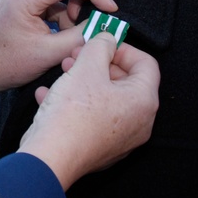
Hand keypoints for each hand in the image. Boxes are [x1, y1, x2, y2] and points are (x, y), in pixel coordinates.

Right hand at [17, 34, 159, 189]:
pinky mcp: (101, 149)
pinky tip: (50, 97)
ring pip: (106, 100)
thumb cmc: (72, 114)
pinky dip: (76, 104)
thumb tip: (108, 39)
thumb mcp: (86, 67)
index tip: (102, 43)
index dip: (123, 48)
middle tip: (76, 55)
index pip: (146, 64)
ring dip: (85, 81)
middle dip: (99, 64)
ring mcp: (121, 139)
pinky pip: (93, 119)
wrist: (51, 157)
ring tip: (62, 73)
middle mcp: (139, 123)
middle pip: (125, 82)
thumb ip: (101, 45)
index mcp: (144, 101)